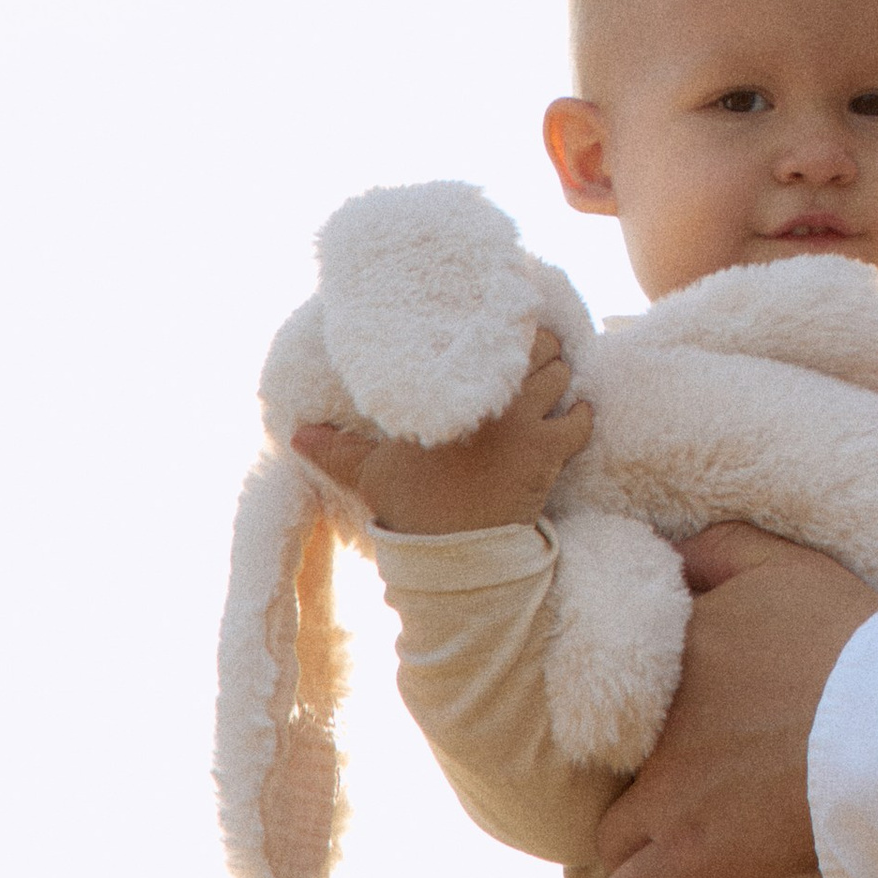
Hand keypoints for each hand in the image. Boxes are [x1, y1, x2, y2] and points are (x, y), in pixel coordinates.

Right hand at [292, 326, 590, 532]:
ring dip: (560, 378)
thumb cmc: (413, 506)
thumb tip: (295, 435)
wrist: (453, 552)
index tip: (506, 325)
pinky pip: (582, 418)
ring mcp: (526, 425)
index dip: (506, 328)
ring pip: (562, 376)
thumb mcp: (370, 473)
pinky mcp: (549, 453)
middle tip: (531, 355)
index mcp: (454, 393)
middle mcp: (495, 400)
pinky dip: (581, 414)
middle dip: (539, 348)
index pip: (493, 336)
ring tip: (549, 381)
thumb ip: (335, 448)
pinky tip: (573, 414)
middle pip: (539, 347)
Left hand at [594, 533, 877, 877]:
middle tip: (673, 801)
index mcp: (677, 652)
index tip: (677, 733)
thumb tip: (673, 556)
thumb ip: (723, 549)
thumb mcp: (792, 567)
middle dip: (636, 787)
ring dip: (631, 851)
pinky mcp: (691, 855)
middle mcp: (657, 723)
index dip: (648, 717)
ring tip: (661, 862)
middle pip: (612, 769)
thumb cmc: (858, 645)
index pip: (623, 686)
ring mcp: (669, 792)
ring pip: (610, 839)